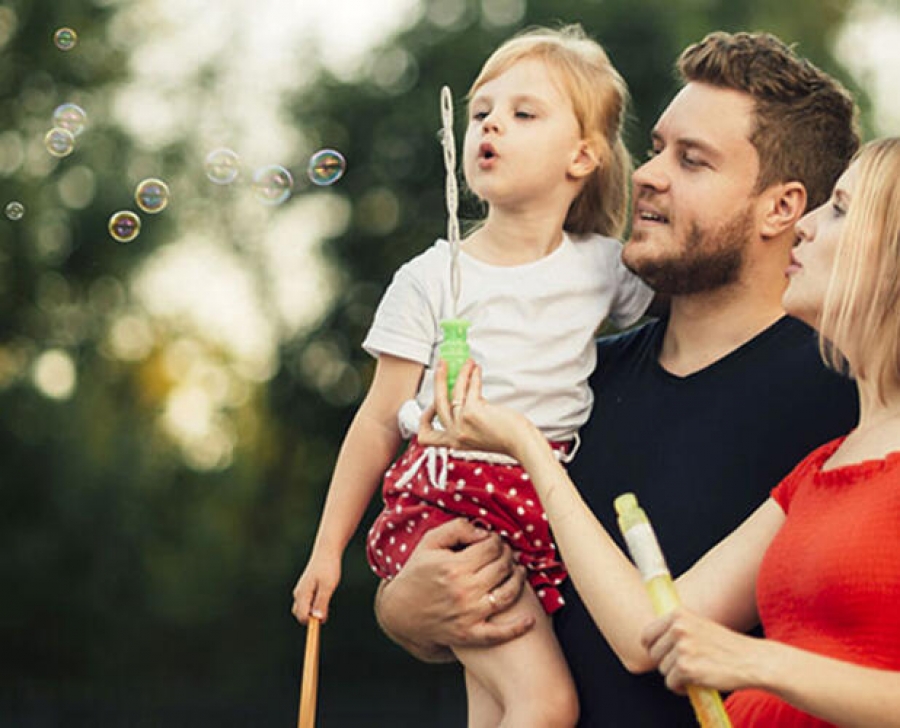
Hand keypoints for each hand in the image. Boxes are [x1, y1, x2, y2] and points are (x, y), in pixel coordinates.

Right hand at [291, 551, 340, 624]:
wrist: (327, 551)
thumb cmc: (328, 568)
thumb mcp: (328, 586)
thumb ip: (322, 602)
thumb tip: (318, 619)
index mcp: (302, 594)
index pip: (302, 617)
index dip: (313, 622)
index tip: (325, 617)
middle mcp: (298, 594)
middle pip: (301, 616)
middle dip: (313, 616)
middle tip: (326, 603)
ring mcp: (301, 591)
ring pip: (304, 609)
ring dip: (314, 610)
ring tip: (325, 594)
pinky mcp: (305, 589)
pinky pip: (307, 603)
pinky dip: (315, 604)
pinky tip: (324, 592)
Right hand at [375, 518, 532, 658]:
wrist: (398, 611)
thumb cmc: (415, 573)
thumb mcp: (430, 543)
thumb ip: (457, 529)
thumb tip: (485, 532)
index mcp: (454, 566)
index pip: (492, 548)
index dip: (498, 541)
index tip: (495, 542)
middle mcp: (464, 591)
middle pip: (503, 568)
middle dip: (509, 556)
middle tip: (507, 554)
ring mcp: (468, 615)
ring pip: (508, 594)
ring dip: (519, 580)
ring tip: (518, 572)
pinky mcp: (469, 635)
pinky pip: (499, 634)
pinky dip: (518, 628)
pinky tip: (530, 620)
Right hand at [419, 359, 530, 456]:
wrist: (521, 443)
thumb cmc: (507, 438)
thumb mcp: (478, 433)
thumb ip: (467, 419)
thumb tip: (465, 390)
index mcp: (454, 442)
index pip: (426, 436)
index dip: (424, 420)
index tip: (431, 403)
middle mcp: (455, 435)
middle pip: (437, 403)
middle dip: (438, 380)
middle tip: (443, 366)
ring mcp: (462, 424)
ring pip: (454, 391)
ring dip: (460, 373)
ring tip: (468, 363)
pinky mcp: (472, 412)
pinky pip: (469, 388)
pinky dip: (473, 375)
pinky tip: (477, 370)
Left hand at [642, 608, 764, 693]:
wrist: (751, 660)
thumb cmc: (726, 645)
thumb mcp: (698, 625)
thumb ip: (676, 629)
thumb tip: (651, 640)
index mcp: (678, 614)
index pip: (647, 634)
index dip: (652, 648)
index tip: (660, 654)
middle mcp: (678, 628)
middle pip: (653, 653)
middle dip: (666, 663)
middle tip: (685, 665)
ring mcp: (682, 647)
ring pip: (663, 669)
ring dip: (676, 675)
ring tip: (695, 672)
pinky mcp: (687, 668)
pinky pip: (671, 683)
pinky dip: (681, 687)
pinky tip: (696, 682)